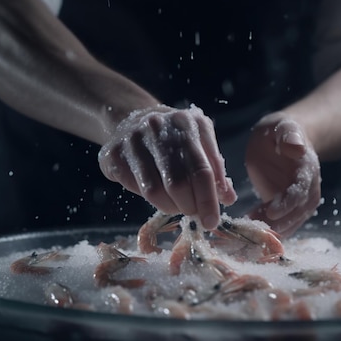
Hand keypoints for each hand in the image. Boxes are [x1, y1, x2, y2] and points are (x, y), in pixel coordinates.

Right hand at [98, 105, 236, 229]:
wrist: (131, 118)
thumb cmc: (173, 138)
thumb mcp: (200, 143)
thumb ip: (216, 170)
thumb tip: (228, 199)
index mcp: (186, 123)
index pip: (202, 170)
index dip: (208, 200)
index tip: (212, 222)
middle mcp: (157, 127)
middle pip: (177, 183)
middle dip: (189, 206)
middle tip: (192, 212)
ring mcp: (132, 140)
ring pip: (153, 191)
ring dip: (169, 207)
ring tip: (175, 205)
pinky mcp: (112, 154)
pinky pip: (133, 188)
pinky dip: (147, 198)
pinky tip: (153, 190)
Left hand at [245, 113, 320, 237]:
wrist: (284, 139)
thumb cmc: (280, 131)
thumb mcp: (283, 126)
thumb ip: (289, 135)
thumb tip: (297, 147)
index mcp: (307, 168)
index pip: (300, 190)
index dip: (287, 203)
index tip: (270, 212)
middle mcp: (308, 187)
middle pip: (297, 211)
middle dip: (278, 222)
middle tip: (256, 229)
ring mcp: (299, 199)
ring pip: (291, 221)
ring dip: (274, 230)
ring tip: (251, 233)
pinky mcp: (288, 207)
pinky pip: (283, 223)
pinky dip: (271, 232)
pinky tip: (253, 234)